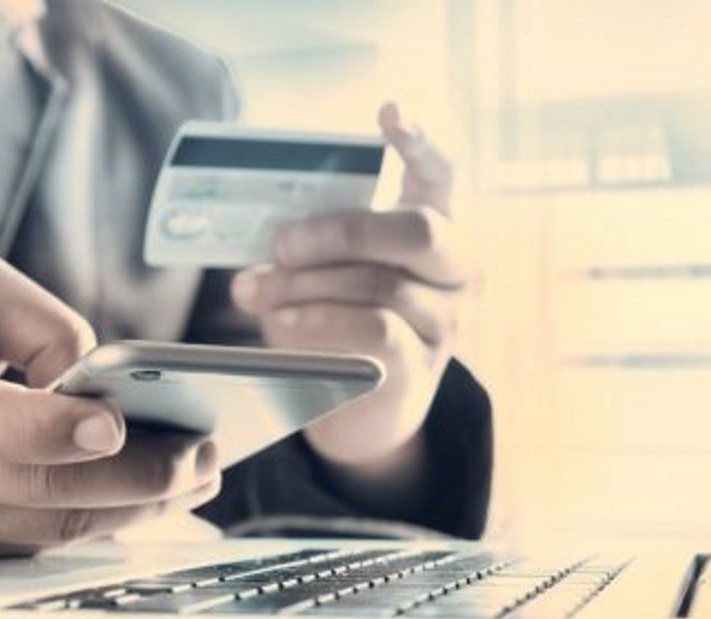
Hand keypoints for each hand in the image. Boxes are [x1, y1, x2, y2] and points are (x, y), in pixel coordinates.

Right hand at [0, 255, 220, 556]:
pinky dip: (98, 524)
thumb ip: (38, 320)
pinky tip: (146, 500)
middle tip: (204, 454)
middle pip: (30, 488)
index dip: (45, 427)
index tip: (114, 425)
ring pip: (44, 529)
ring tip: (195, 475)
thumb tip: (103, 381)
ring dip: (134, 508)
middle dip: (137, 478)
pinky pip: (32, 543)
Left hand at [230, 104, 472, 504]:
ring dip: (307, 285)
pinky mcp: (422, 367)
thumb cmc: (339, 325)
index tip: (389, 114)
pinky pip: (375, 331)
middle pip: (414, 230)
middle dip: (339, 231)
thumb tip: (258, 246)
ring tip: (256, 292)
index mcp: (432, 230)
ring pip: (380, 284)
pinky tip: (283, 323)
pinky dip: (321, 321)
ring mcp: (446, 321)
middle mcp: (453, 271)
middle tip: (281, 243)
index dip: (418, 143)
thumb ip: (306, 249)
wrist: (362, 412)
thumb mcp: (327, 275)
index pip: (439, 174)